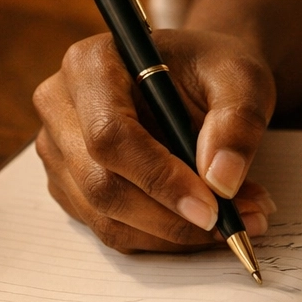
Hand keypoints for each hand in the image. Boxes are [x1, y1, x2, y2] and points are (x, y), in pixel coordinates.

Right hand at [33, 28, 276, 252]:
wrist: (196, 76)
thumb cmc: (212, 70)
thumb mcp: (242, 77)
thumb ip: (238, 121)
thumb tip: (221, 181)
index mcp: (91, 64)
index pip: (110, 135)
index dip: (159, 179)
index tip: (211, 207)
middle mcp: (61, 105)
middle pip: (100, 185)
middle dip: (170, 218)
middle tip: (235, 223)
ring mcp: (59, 149)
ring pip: (105, 217)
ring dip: (173, 233)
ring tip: (234, 219)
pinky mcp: (69, 184)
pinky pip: (111, 228)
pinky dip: (162, 236)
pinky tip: (204, 218)